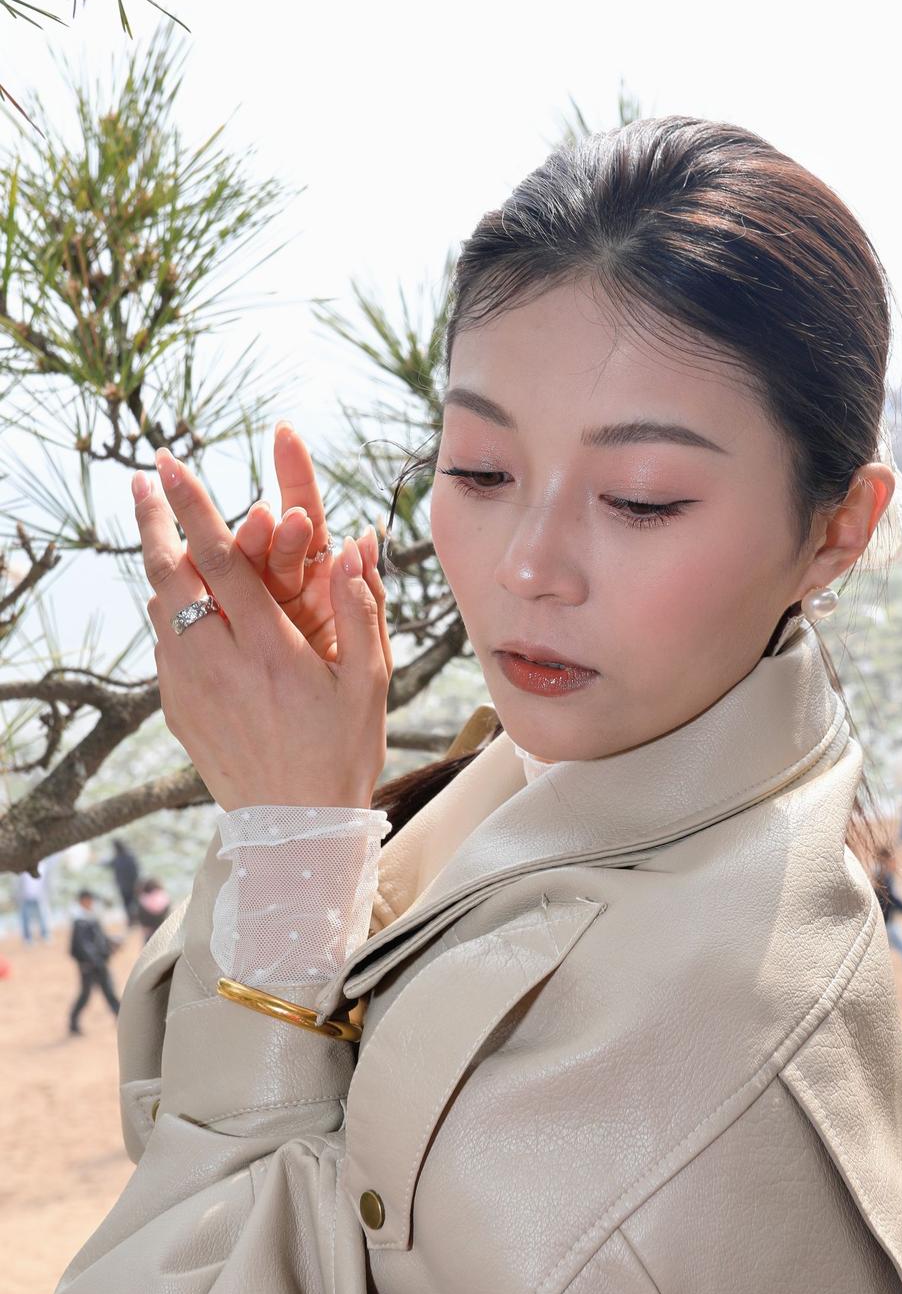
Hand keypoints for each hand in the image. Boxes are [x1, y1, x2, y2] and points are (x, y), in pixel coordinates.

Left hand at [136, 448, 391, 810]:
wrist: (296, 828)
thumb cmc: (341, 751)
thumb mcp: (367, 680)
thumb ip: (359, 606)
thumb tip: (358, 543)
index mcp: (267, 647)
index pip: (219, 560)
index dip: (193, 507)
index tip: (168, 465)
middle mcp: (217, 661)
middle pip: (168, 574)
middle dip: (153, 520)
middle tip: (142, 481)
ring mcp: (189, 686)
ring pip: (159, 607)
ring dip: (158, 562)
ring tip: (158, 529)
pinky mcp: (177, 708)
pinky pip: (165, 644)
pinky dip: (168, 610)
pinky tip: (176, 598)